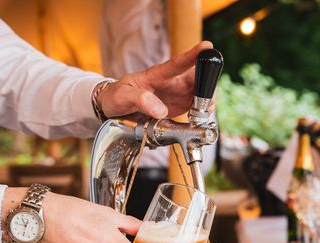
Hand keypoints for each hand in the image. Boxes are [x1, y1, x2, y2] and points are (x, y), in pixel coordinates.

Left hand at [98, 41, 213, 118]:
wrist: (112, 107)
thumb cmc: (115, 96)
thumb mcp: (122, 96)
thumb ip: (140, 100)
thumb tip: (161, 110)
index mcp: (157, 75)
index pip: (177, 63)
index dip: (193, 54)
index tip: (207, 46)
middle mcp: (171, 81)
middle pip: (197, 78)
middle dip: (207, 86)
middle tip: (206, 101)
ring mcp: (177, 93)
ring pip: (201, 92)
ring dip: (206, 102)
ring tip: (200, 114)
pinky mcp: (180, 106)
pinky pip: (197, 107)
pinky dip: (202, 113)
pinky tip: (198, 120)